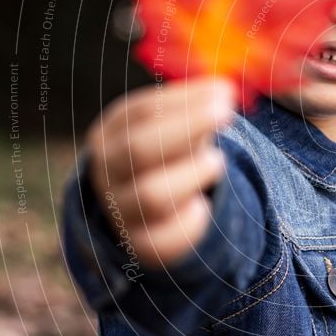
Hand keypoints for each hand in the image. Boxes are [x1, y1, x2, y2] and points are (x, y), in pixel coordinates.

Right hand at [86, 77, 233, 266]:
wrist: (141, 212)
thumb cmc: (166, 156)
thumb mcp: (173, 129)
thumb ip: (194, 111)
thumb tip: (225, 91)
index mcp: (110, 134)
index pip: (142, 111)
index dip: (186, 100)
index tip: (225, 90)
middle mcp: (108, 171)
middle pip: (140, 148)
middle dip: (188, 126)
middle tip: (226, 113)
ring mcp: (120, 209)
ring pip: (152, 195)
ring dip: (191, 174)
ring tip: (217, 160)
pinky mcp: (140, 245)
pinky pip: (166, 238)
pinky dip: (191, 219)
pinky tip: (202, 205)